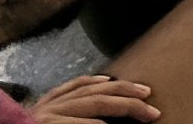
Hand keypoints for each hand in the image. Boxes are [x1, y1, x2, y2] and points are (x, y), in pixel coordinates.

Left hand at [30, 74, 159, 121]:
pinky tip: (107, 80)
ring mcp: (44, 103)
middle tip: (152, 112)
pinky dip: (91, 81)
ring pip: (88, 89)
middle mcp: (47, 110)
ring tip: (141, 91)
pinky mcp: (41, 101)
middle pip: (94, 102)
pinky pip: (70, 86)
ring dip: (118, 89)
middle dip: (126, 105)